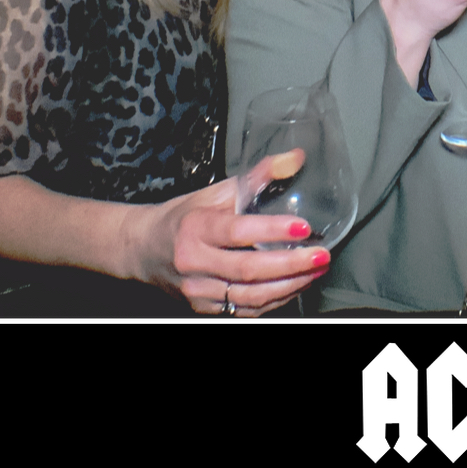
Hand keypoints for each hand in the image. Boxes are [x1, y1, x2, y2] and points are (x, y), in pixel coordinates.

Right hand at [134, 161, 331, 316]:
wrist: (145, 249)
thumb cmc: (184, 217)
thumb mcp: (216, 192)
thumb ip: (257, 177)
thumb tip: (295, 158)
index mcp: (195, 228)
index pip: (237, 231)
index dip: (272, 230)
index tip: (304, 227)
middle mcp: (194, 262)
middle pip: (248, 269)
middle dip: (291, 264)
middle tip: (321, 255)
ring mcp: (198, 290)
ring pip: (250, 295)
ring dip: (290, 285)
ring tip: (316, 270)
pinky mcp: (204, 307)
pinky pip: (246, 309)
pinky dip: (275, 299)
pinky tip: (296, 285)